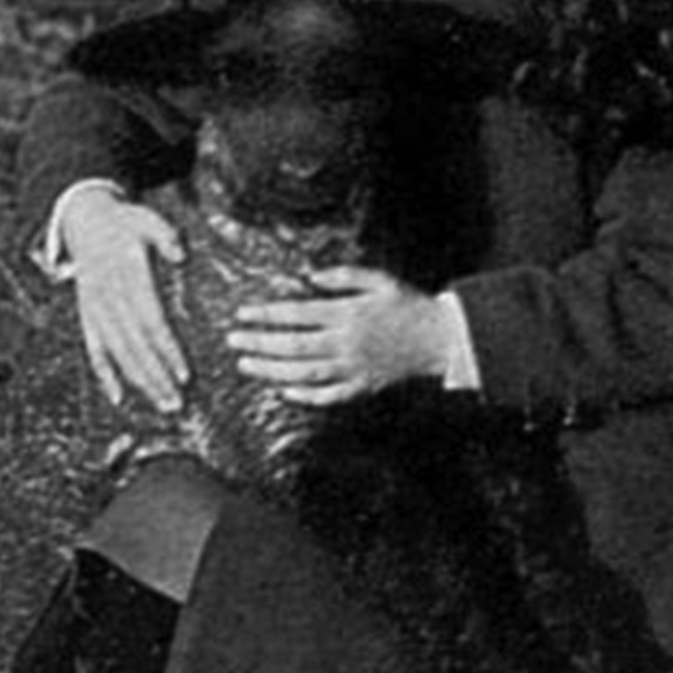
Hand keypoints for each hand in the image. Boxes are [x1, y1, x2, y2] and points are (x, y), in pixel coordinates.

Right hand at [60, 185, 188, 413]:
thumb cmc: (124, 222)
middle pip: (135, 346)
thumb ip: (164, 236)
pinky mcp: (87, 316)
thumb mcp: (147, 219)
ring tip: (162, 404)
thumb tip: (180, 255)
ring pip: (118, 354)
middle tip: (177, 402)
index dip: (167, 349)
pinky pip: (94, 350)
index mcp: (128, 277)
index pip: (150, 322)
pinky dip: (105, 375)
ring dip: (139, 382)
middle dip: (157, 377)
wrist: (83, 220)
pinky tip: (118, 398)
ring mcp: (96, 310)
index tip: (184, 373)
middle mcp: (110, 299)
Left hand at [227, 267, 460, 407]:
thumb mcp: (380, 280)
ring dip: (271, 370)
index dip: (266, 314)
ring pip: (303, 373)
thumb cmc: (409, 305)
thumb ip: (344, 276)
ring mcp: (353, 368)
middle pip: (293, 346)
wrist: (439, 338)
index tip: (242, 313)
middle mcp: (346, 343)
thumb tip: (311, 276)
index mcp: (348, 314)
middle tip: (233, 340)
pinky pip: (327, 395)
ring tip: (246, 364)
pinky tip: (284, 390)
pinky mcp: (361, 386)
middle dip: (259, 343)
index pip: (297, 314)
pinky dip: (303, 396)